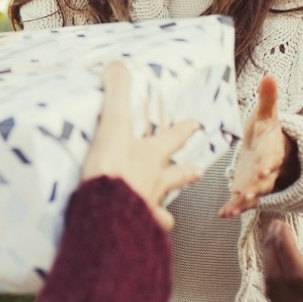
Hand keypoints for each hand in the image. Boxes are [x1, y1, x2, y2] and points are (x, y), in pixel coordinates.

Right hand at [82, 62, 201, 229]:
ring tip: (169, 214)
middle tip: (196, 169)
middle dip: (186, 171)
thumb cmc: (111, 168)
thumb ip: (116, 94)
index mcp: (152, 155)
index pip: (173, 137)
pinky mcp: (136, 228)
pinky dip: (146, 232)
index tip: (195, 124)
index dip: (184, 128)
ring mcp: (148, 207)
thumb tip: (118, 65)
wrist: (106, 213)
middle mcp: (156, 181)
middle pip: (178, 174)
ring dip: (168, 207)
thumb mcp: (112, 124)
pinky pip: (145, 231)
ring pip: (165, 206)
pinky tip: (145, 236)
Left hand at [219, 75, 290, 216]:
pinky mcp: (248, 190)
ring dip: (244, 201)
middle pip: (265, 180)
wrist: (272, 149)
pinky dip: (233, 208)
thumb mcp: (267, 114)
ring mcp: (258, 182)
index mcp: (273, 150)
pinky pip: (241, 202)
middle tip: (248, 193)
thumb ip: (268, 98)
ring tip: (233, 208)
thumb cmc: (267, 130)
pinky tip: (223, 214)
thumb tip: (269, 74)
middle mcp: (268, 169)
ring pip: (254, 195)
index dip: (269, 162)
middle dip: (257, 186)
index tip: (265, 167)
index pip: (273, 156)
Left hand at [263, 220, 302, 301]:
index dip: (284, 248)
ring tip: (274, 244)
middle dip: (272, 252)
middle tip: (273, 228)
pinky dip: (275, 288)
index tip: (280, 226)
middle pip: (280, 284)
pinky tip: (280, 272)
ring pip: (276, 298)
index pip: (297, 275)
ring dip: (270, 268)